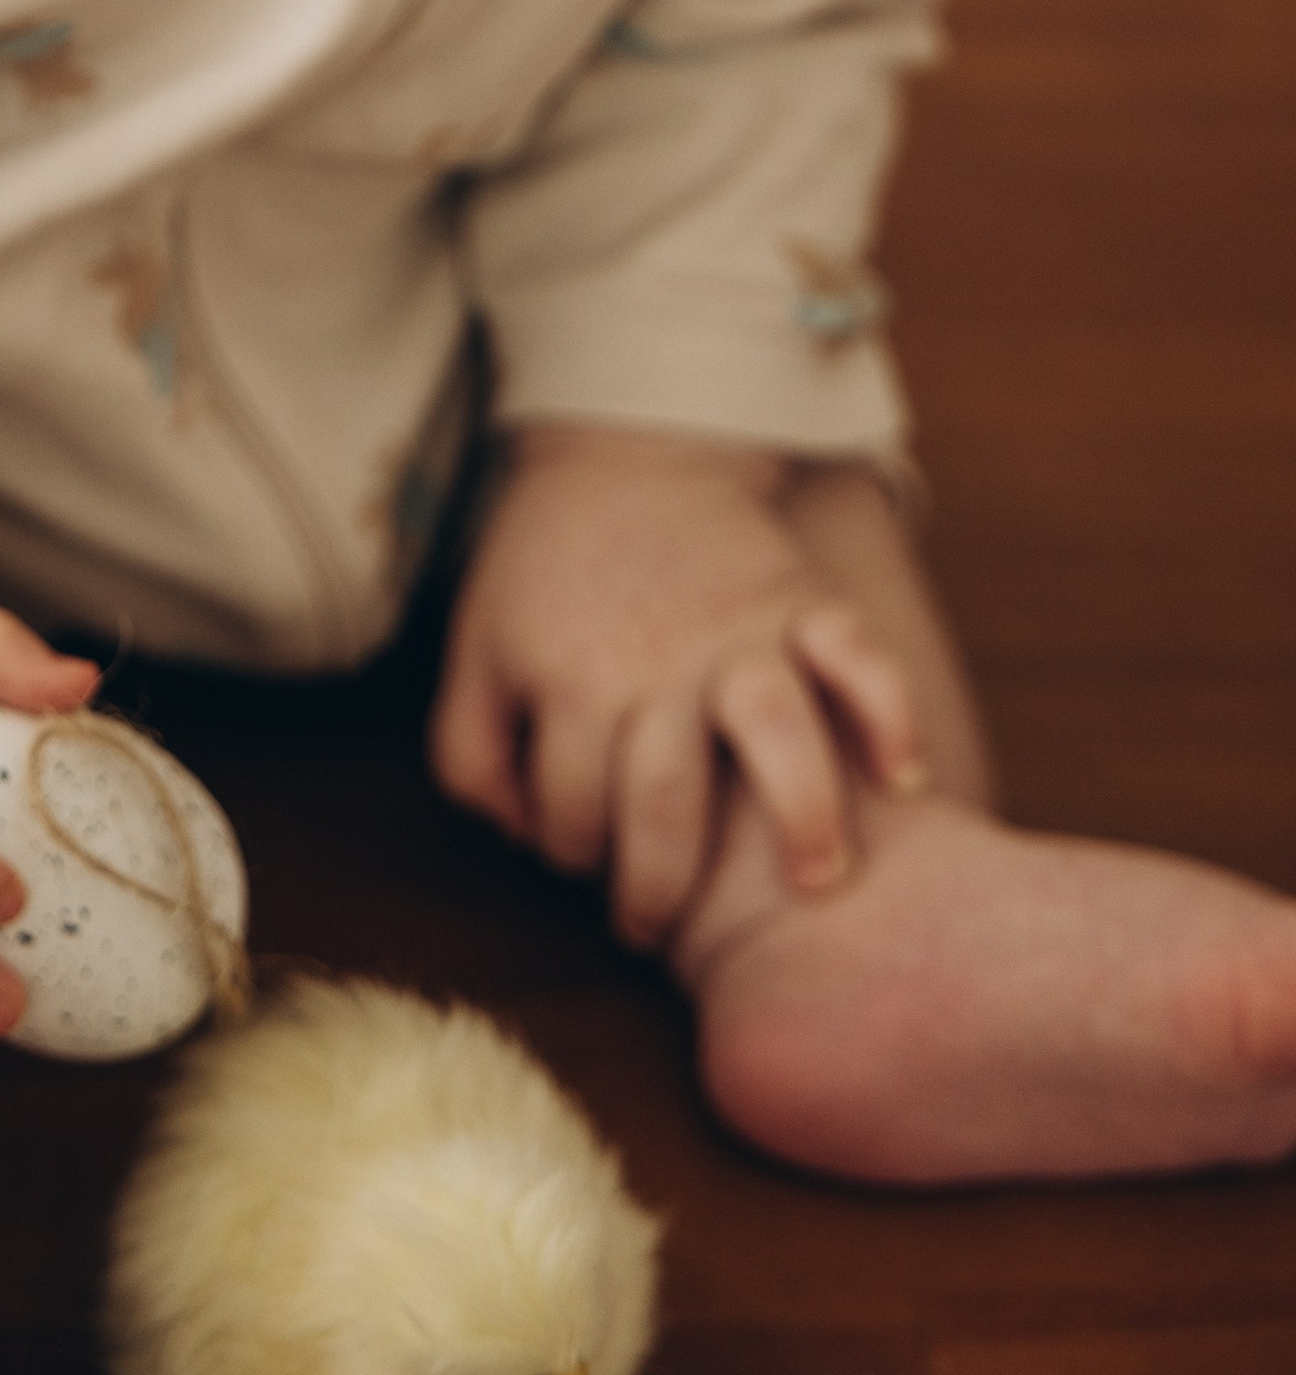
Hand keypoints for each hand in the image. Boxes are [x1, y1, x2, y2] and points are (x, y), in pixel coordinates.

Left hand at [430, 425, 927, 943]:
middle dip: (665, 886)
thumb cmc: (546, 565)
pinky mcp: (799, 595)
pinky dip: (889, 713)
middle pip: (669, 803)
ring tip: (817, 879)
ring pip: (777, 730)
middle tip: (667, 925)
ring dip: (801, 816)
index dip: (572, 854)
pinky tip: (903, 777)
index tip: (586, 857)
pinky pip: (859, 652)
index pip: (572, 815)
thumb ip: (472, 752)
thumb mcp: (477, 649)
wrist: (621, 448)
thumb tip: (521, 838)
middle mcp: (659, 663)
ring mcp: (739, 629)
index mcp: (571, 680)